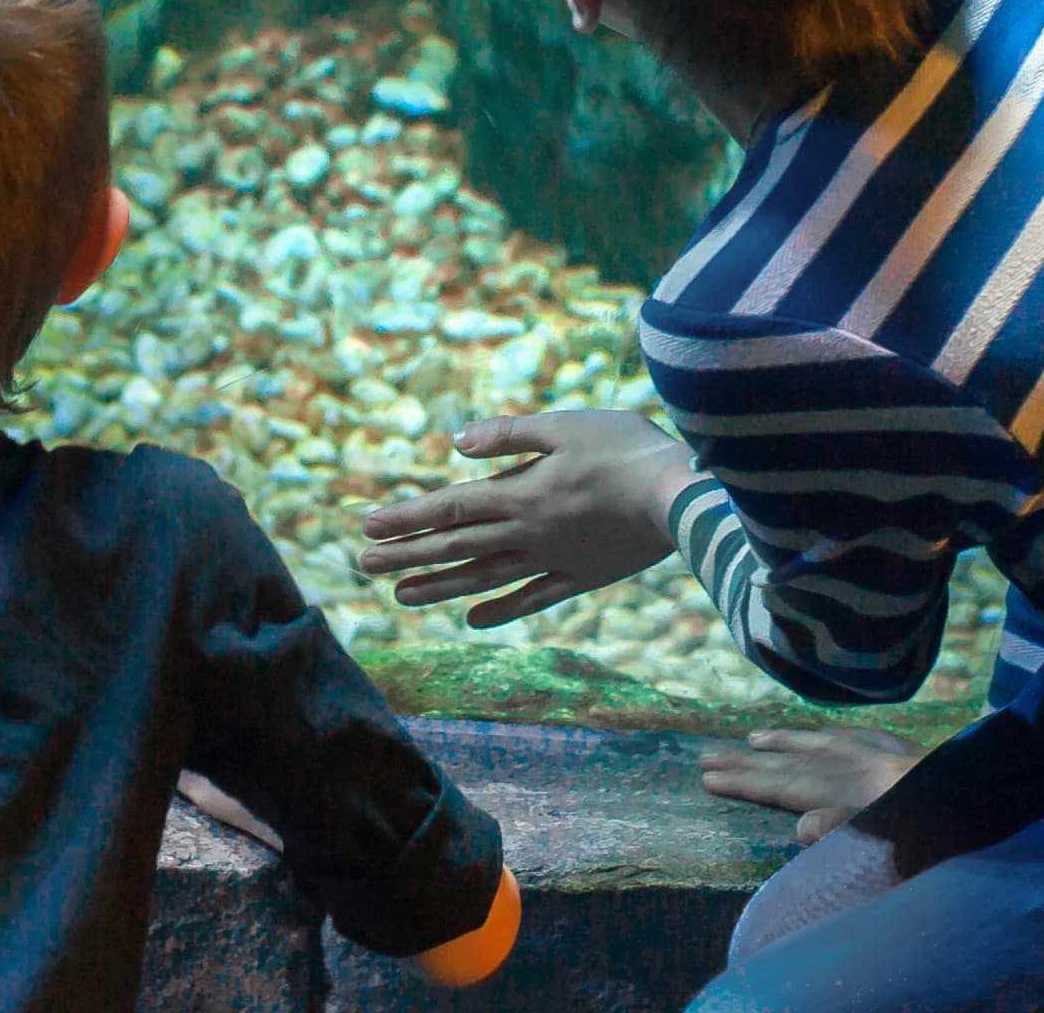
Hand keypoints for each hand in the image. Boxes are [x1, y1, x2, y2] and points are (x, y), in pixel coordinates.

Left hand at [359, 409, 697, 627]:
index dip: (406, 518)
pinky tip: (474, 618)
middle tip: (363, 567)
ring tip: (402, 595)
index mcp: (520, 494)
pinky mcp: (582, 576)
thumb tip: (456, 441)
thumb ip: (508, 435)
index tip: (366, 529)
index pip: (449, 508)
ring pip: (485, 578)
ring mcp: (553, 560)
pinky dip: (500, 609)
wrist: (679, 498)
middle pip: (456, 547)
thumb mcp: (562, 425)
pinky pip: (532, 599)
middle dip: (406, 555)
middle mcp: (528, 533)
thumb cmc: (624, 449)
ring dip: (440, 587)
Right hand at [697, 726, 923, 841]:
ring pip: (817, 744)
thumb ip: (847, 832)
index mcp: (849, 792)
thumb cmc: (942, 829)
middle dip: (747, 762)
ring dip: (782, 743)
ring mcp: (876, 754)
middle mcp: (854, 766)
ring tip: (752, 740)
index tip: (707, 778)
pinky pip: (851, 737)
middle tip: (707, 757)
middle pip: (790, 764)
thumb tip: (799, 827)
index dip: (744, 783)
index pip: (784, 787)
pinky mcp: (900, 751)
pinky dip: (826, 736)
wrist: (986, 785)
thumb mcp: (898, 841)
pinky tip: (821, 736)